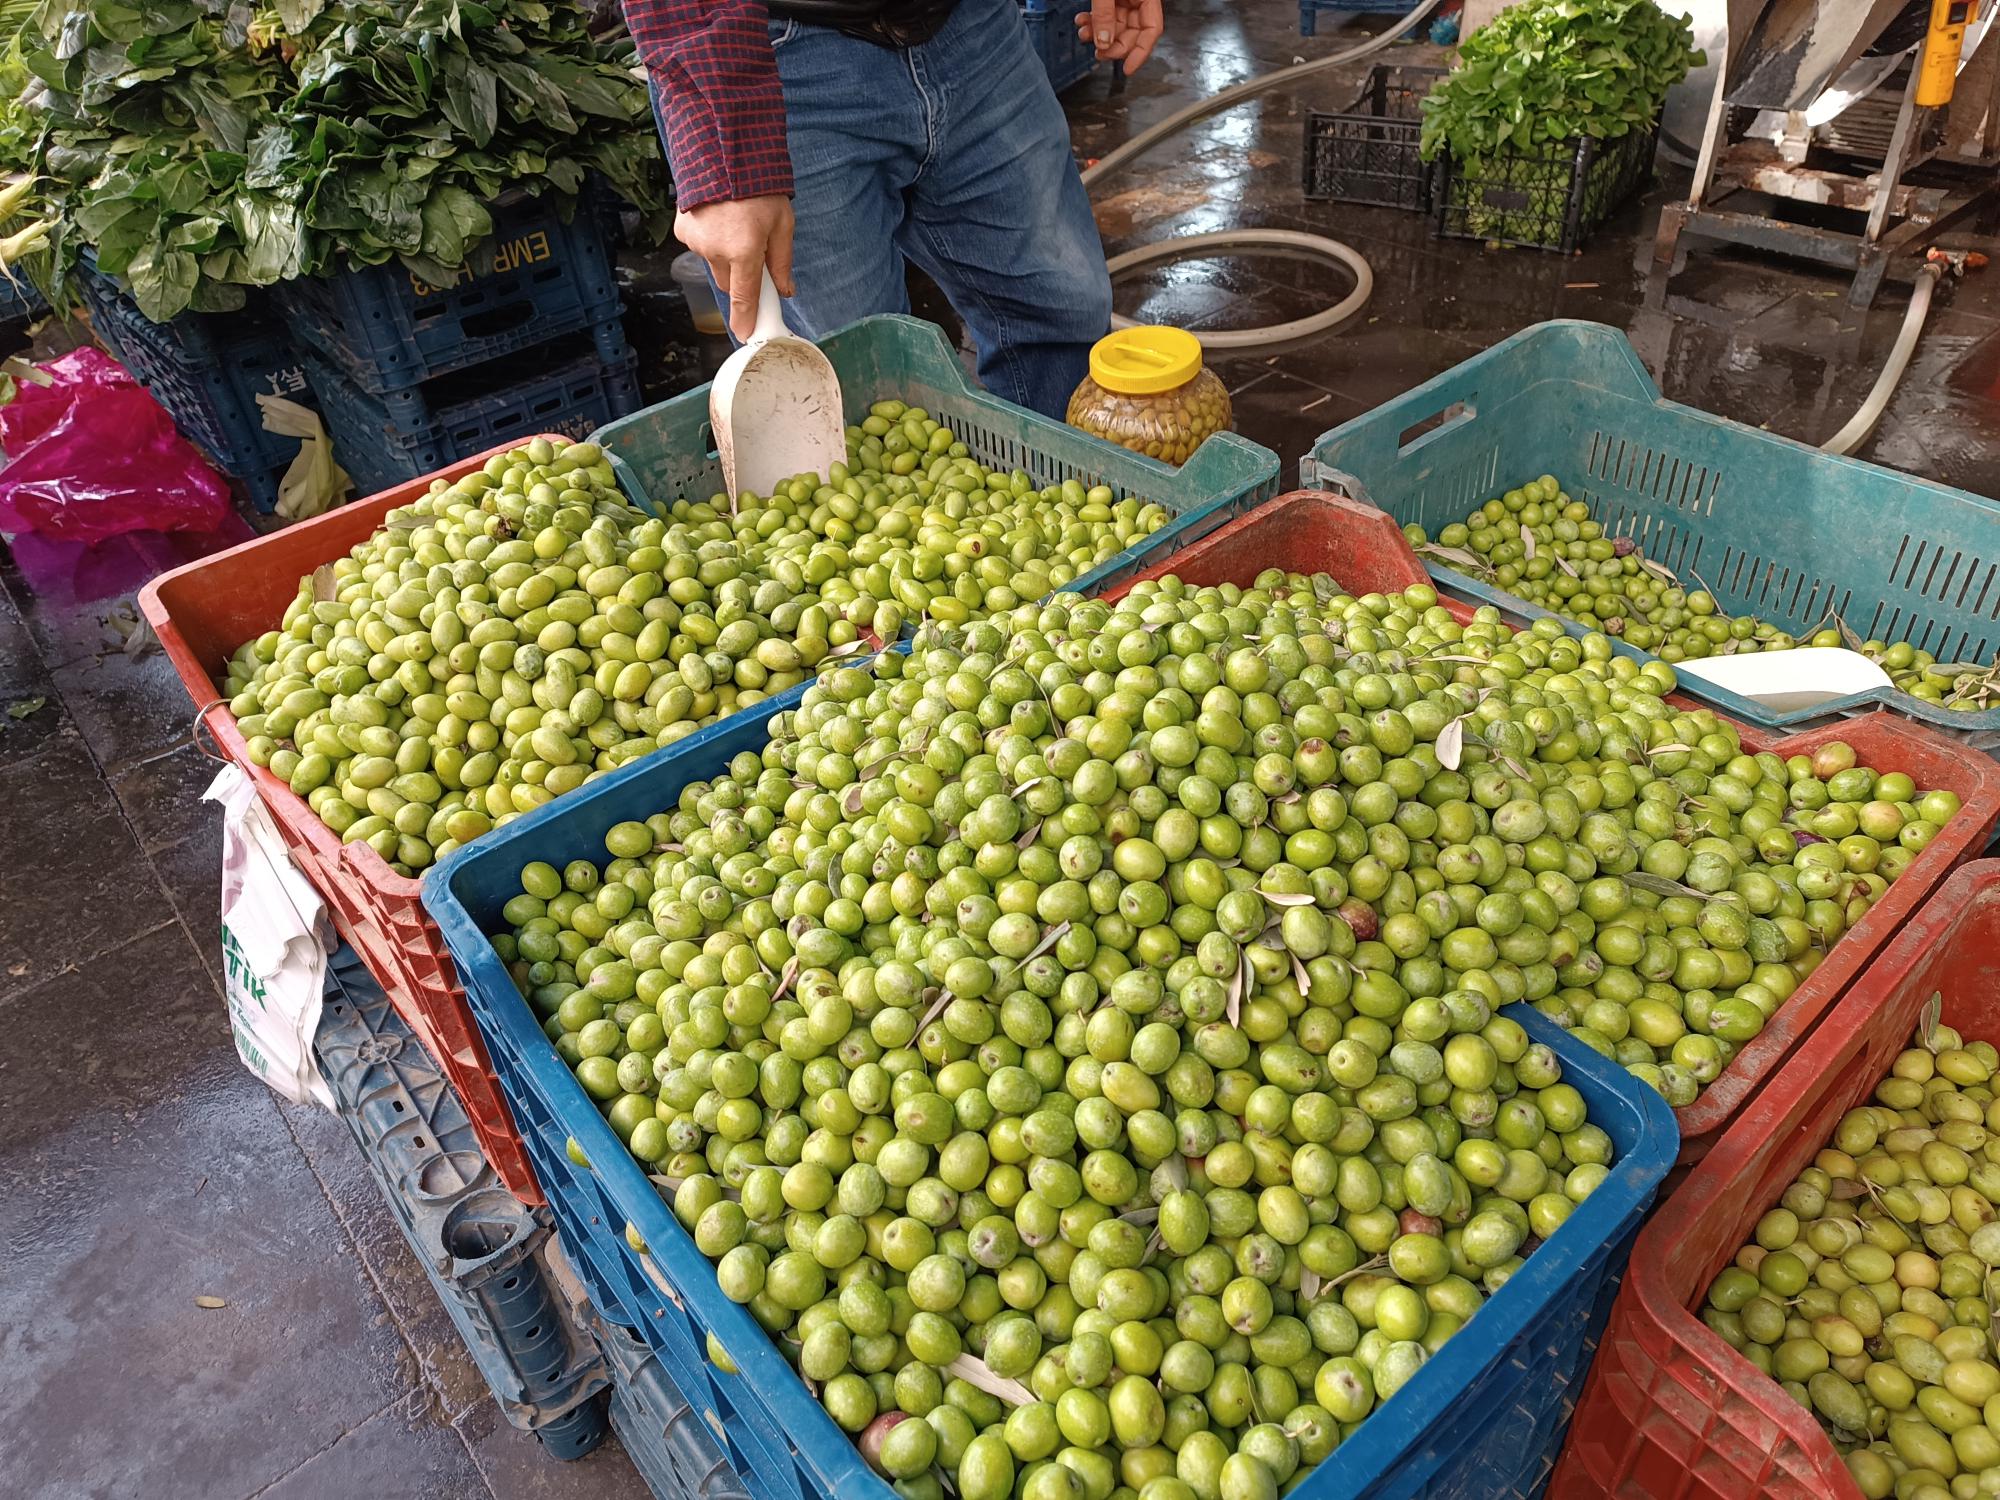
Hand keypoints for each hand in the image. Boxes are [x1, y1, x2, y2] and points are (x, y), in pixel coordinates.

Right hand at [673, 194, 795, 338]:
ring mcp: (696, 242)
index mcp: (743, 251)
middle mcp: (715, 251)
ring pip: (714, 266)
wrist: (722, 150)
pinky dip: (709, 240)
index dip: (745, 319)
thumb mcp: (782, 222)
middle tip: (752, 251)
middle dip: (741, 277)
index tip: (744, 335)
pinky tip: (718, 219)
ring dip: (725, 257)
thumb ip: (782, 261)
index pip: (744, 298)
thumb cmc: (757, 185)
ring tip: (734, 225)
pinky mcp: (683, 231)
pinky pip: (700, 248)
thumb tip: (784, 290)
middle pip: (730, 283)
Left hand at [1077, 0, 1162, 73]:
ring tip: (1085, 34)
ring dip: (1098, 35)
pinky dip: (1092, 22)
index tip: (1128, 69)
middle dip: (1113, 45)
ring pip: (1115, 27)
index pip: (1152, 30)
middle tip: (1100, 52)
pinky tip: (1082, 22)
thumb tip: (1104, 42)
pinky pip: (1104, 16)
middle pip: (1132, 33)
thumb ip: (1105, 15)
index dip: (1140, 53)